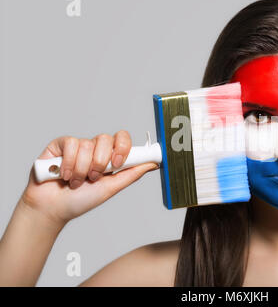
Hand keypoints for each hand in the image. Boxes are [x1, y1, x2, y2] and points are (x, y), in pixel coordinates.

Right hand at [21, 130, 157, 226]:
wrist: (53, 209)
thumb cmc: (81, 200)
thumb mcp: (111, 188)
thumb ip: (131, 174)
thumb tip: (153, 163)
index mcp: (108, 157)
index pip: (122, 139)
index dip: (122, 147)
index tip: (118, 163)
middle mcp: (94, 149)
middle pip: (105, 139)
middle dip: (100, 162)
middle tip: (93, 178)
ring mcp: (77, 146)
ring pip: (87, 144)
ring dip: (82, 169)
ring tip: (76, 182)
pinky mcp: (60, 145)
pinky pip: (71, 144)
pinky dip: (68, 164)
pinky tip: (63, 175)